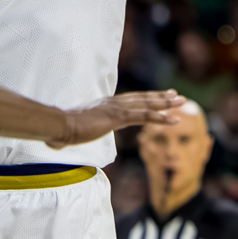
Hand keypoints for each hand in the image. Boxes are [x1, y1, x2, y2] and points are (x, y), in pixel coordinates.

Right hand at [51, 90, 185, 147]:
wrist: (57, 125)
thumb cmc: (59, 130)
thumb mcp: (68, 131)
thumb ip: (68, 135)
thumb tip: (56, 143)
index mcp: (103, 104)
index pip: (129, 99)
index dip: (144, 97)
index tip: (157, 95)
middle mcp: (112, 102)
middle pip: (142, 98)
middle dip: (160, 96)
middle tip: (176, 95)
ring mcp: (116, 108)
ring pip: (147, 104)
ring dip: (166, 103)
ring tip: (182, 102)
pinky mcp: (118, 117)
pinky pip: (144, 116)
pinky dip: (161, 117)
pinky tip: (173, 120)